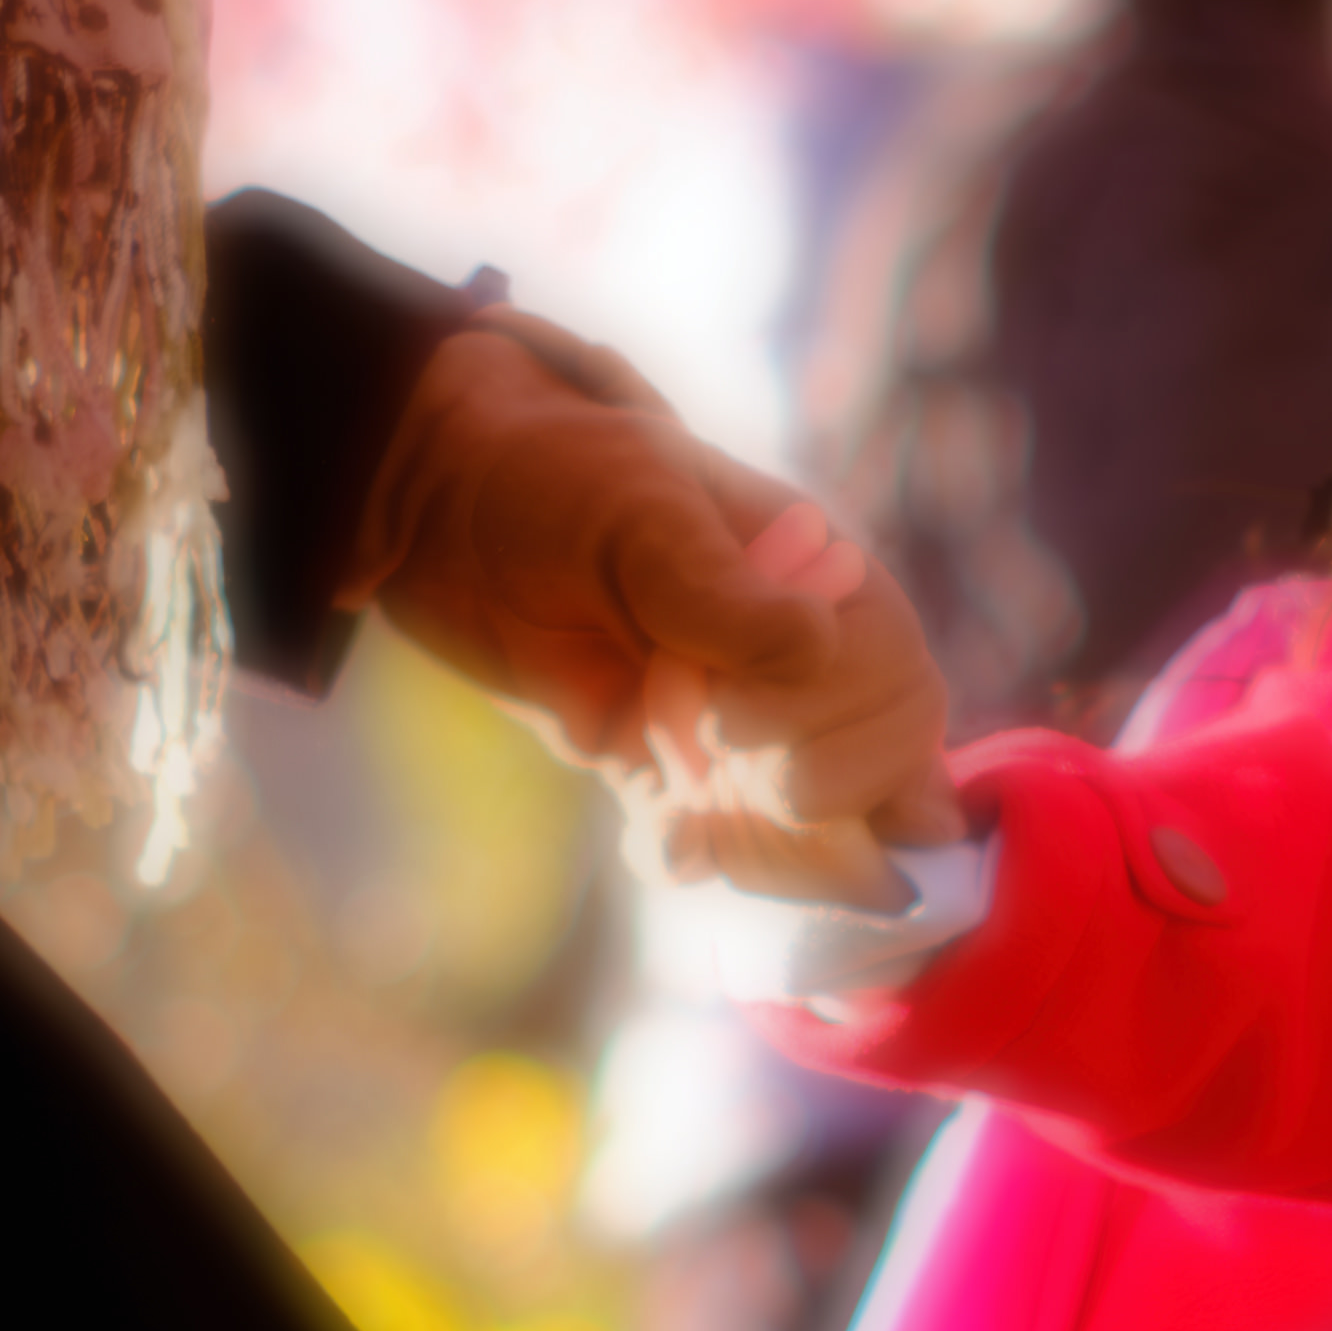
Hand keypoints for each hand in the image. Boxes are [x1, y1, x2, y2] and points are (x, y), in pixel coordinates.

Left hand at [344, 314, 964, 861]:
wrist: (430, 503)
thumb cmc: (548, 474)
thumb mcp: (636, 512)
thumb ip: (722, 591)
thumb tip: (819, 647)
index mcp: (818, 580)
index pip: (901, 683)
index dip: (847, 724)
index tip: (738, 713)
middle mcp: (792, 656)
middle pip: (876, 768)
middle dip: (807, 789)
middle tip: (706, 744)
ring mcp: (729, 717)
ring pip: (806, 824)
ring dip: (759, 845)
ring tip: (679, 813)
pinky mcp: (658, 763)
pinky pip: (710, 840)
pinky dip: (692, 857)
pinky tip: (662, 843)